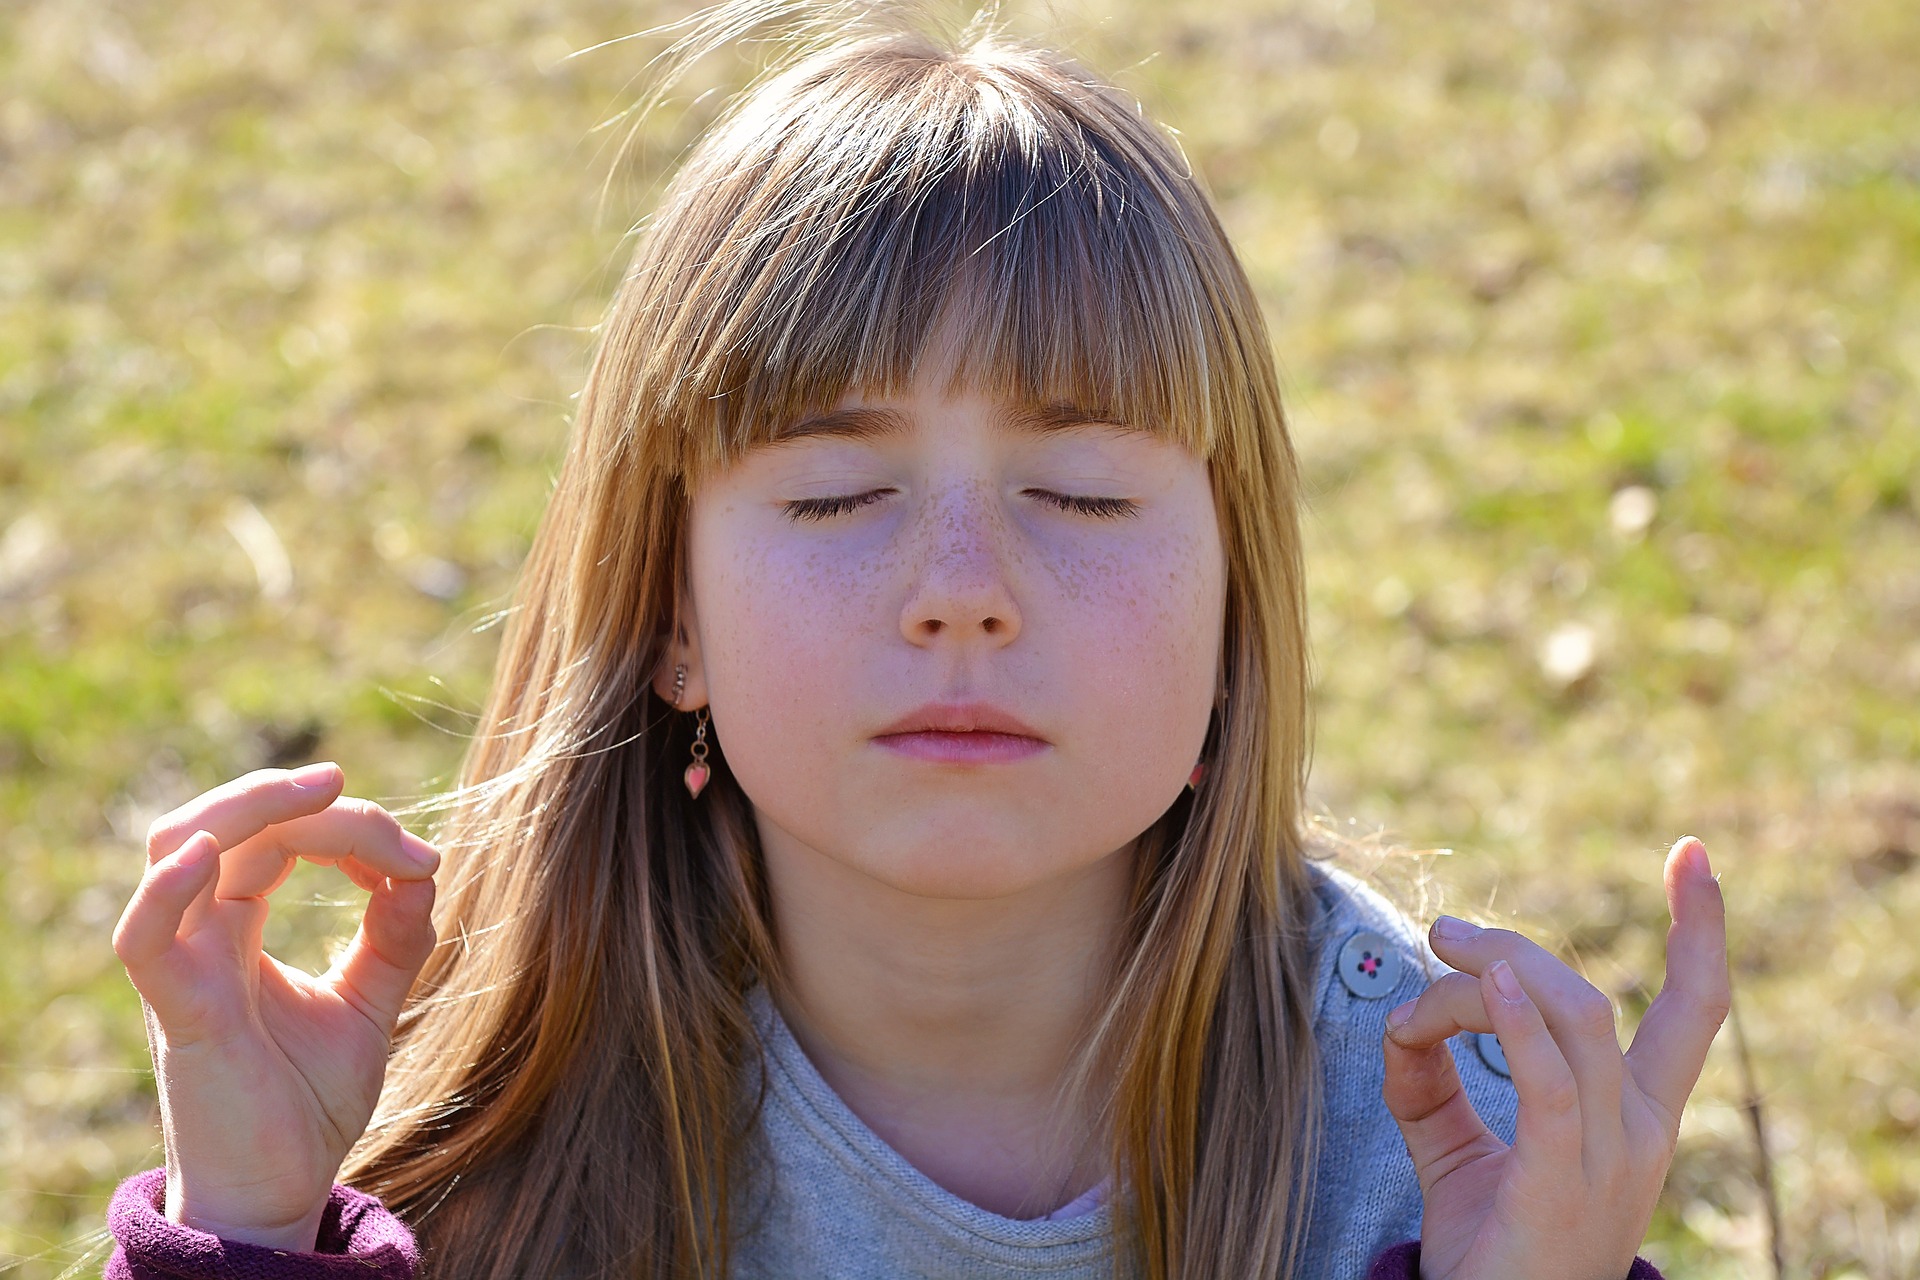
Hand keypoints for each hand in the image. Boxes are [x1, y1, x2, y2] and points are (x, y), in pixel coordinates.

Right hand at [112, 764, 439, 1250]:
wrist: (282, 1191)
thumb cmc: (307, 1101)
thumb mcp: (369, 1002)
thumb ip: (394, 935)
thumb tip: (424, 868)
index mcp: (239, 927)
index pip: (275, 838)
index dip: (347, 827)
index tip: (422, 858)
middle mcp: (203, 937)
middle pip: (223, 825)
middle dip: (289, 795)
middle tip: (346, 785)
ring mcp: (185, 970)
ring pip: (175, 849)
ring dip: (242, 807)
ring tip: (312, 791)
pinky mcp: (179, 1014)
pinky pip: (145, 940)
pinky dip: (165, 890)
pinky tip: (207, 855)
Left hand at [1379, 836, 1728, 1279]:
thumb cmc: (1485, 1243)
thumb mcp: (1456, 1142)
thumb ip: (1430, 1072)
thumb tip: (1398, 1014)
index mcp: (1634, 1115)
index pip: (1693, 1009)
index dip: (1700, 929)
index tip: (1692, 854)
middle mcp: (1638, 1131)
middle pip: (1593, 998)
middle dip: (1519, 946)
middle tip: (1444, 930)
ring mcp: (1609, 1159)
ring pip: (1569, 1018)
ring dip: (1494, 970)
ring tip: (1440, 948)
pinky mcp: (1562, 1182)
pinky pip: (1552, 1084)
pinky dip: (1519, 1023)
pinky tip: (1484, 983)